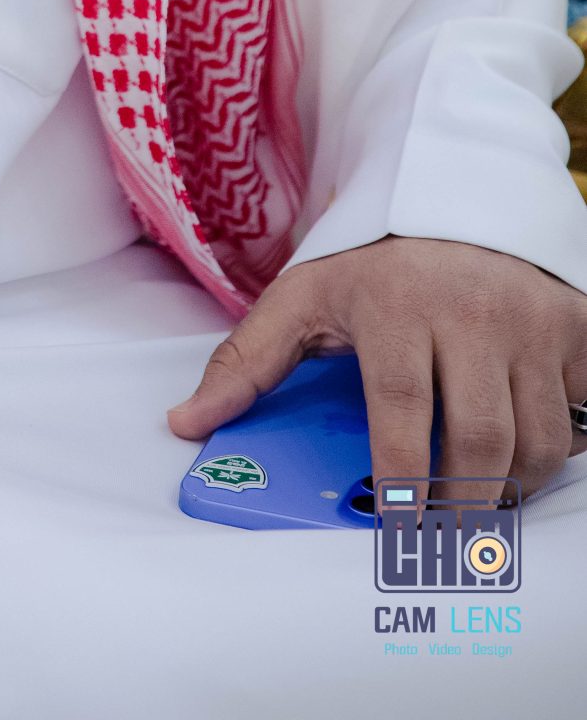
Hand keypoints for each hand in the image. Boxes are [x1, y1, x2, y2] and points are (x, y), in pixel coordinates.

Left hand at [167, 236, 586, 499]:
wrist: (455, 196)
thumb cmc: (374, 264)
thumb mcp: (303, 297)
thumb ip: (246, 362)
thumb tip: (184, 423)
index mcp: (397, 305)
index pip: (400, 411)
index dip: (400, 479)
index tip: (395, 526)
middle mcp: (472, 312)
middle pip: (479, 438)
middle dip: (462, 501)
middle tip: (441, 534)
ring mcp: (531, 321)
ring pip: (539, 440)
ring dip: (511, 486)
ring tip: (477, 497)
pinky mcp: (575, 327)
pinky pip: (582, 412)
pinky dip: (563, 447)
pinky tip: (527, 453)